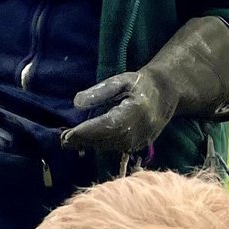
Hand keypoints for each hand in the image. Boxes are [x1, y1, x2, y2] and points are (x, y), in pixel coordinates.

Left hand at [60, 70, 177, 153]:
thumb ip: (99, 91)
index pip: (109, 124)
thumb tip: (77, 102)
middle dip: (84, 140)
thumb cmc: (139, 84)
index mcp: (137, 110)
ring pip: (110, 146)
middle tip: (62, 139)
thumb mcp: (120, 80)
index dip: (88, 130)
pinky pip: (115, 148)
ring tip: (68, 141)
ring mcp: (141, 139)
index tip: (69, 133)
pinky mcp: (139, 145)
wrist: (165, 94)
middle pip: (108, 138)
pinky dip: (98, 145)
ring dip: (89, 144)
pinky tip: (83, 142)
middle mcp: (140, 128)